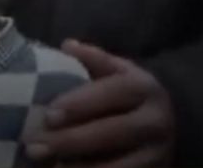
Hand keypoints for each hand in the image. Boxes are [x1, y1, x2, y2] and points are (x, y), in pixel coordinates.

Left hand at [27, 40, 174, 167]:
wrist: (168, 123)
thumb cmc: (126, 94)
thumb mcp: (116, 70)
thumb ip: (93, 59)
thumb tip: (67, 46)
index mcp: (144, 88)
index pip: (112, 93)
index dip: (79, 104)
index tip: (48, 115)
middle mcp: (156, 121)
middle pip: (114, 132)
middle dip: (71, 141)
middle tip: (34, 147)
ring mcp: (158, 153)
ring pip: (119, 165)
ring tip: (48, 167)